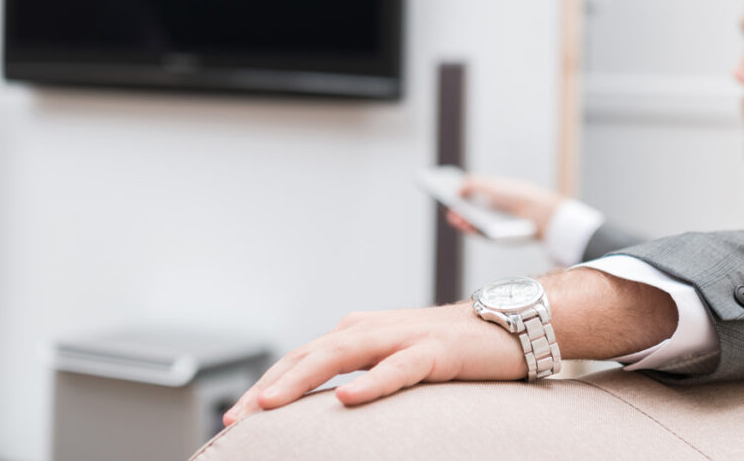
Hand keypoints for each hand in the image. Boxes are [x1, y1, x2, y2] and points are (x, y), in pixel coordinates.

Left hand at [222, 302, 526, 425]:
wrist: (508, 324)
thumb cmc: (449, 347)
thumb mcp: (395, 359)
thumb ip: (360, 373)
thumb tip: (327, 404)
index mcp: (358, 331)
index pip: (301, 358)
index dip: (265, 384)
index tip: (235, 417)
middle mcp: (372, 328)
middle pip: (309, 355)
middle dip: (269, 386)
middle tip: (237, 418)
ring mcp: (402, 336)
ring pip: (342, 354)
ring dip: (302, 379)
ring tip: (270, 405)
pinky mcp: (435, 350)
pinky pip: (398, 367)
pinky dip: (371, 382)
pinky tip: (347, 397)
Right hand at [447, 176, 564, 238]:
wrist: (538, 214)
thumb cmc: (519, 196)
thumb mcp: (492, 185)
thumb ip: (472, 184)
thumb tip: (455, 190)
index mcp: (491, 194)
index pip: (470, 192)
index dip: (457, 191)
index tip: (442, 187)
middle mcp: (490, 210)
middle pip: (468, 208)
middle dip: (456, 207)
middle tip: (445, 203)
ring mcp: (491, 224)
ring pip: (471, 222)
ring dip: (460, 219)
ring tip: (452, 215)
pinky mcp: (494, 237)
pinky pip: (478, 233)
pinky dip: (468, 228)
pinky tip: (462, 222)